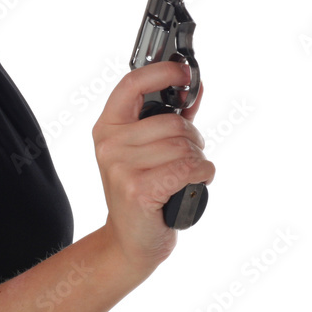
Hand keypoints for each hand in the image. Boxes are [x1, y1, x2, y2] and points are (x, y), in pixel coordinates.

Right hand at [92, 61, 214, 270]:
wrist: (131, 239)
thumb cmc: (143, 190)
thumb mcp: (150, 149)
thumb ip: (171, 116)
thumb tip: (195, 88)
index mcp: (108, 127)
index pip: (132, 84)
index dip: (161, 72)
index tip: (184, 72)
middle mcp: (110, 144)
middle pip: (174, 123)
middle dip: (193, 140)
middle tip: (188, 156)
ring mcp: (121, 167)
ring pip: (184, 147)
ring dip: (198, 160)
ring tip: (185, 174)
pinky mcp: (138, 189)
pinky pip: (188, 168)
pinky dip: (202, 174)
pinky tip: (195, 181)